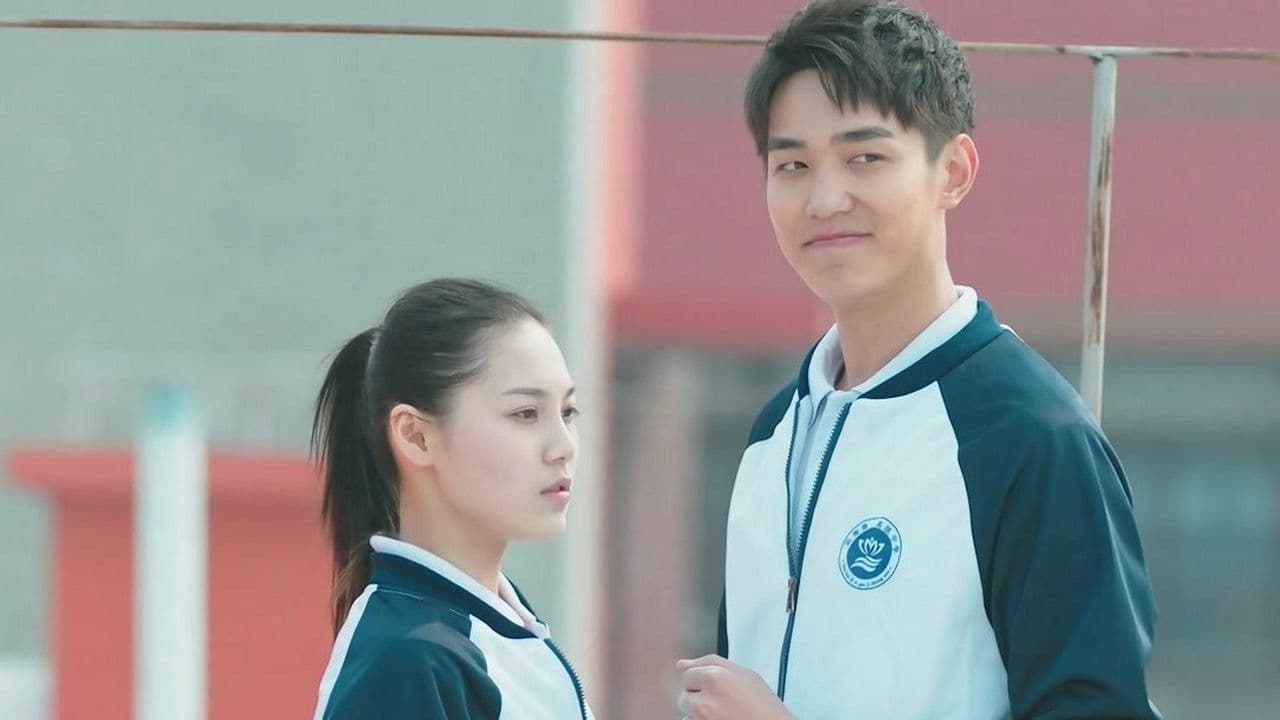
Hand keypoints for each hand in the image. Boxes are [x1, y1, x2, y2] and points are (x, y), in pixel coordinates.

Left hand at [675, 654, 795, 719]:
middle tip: (723, 704)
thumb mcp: (745, 675)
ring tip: (723, 715)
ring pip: (687, 713)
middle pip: (684, 695)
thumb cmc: (765, 707)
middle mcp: (704, 700)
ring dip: (698, 715)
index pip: (687, 674)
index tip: (715, 689)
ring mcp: (701, 719)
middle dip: (698, 699)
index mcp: (714, 678)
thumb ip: (711, 663)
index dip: (701, 681)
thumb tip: (681, 665)